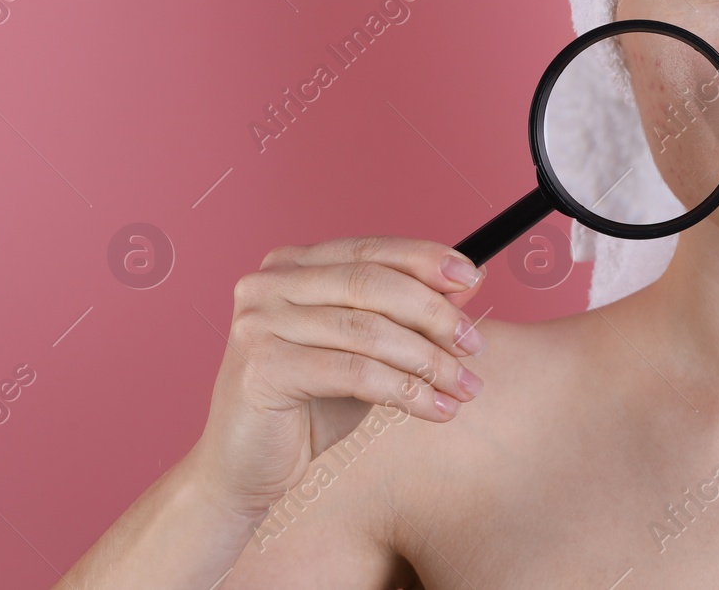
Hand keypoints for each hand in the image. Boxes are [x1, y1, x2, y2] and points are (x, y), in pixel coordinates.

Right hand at [187, 236, 486, 516]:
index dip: (426, 259)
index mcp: (292, 265)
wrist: (244, 469)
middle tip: (474, 345)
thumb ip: (408, 314)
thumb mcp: (369, 351)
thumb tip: (470, 281)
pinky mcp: (262, 368)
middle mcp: (269, 284)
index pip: (370, 249)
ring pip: (369, 331)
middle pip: (372, 284)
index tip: (473, 276)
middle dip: (435, 314)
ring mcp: (259, 323)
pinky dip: (406, 391)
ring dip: (429, 361)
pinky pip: (355, 373)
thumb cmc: (308, 406)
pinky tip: (435, 409)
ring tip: (465, 387)